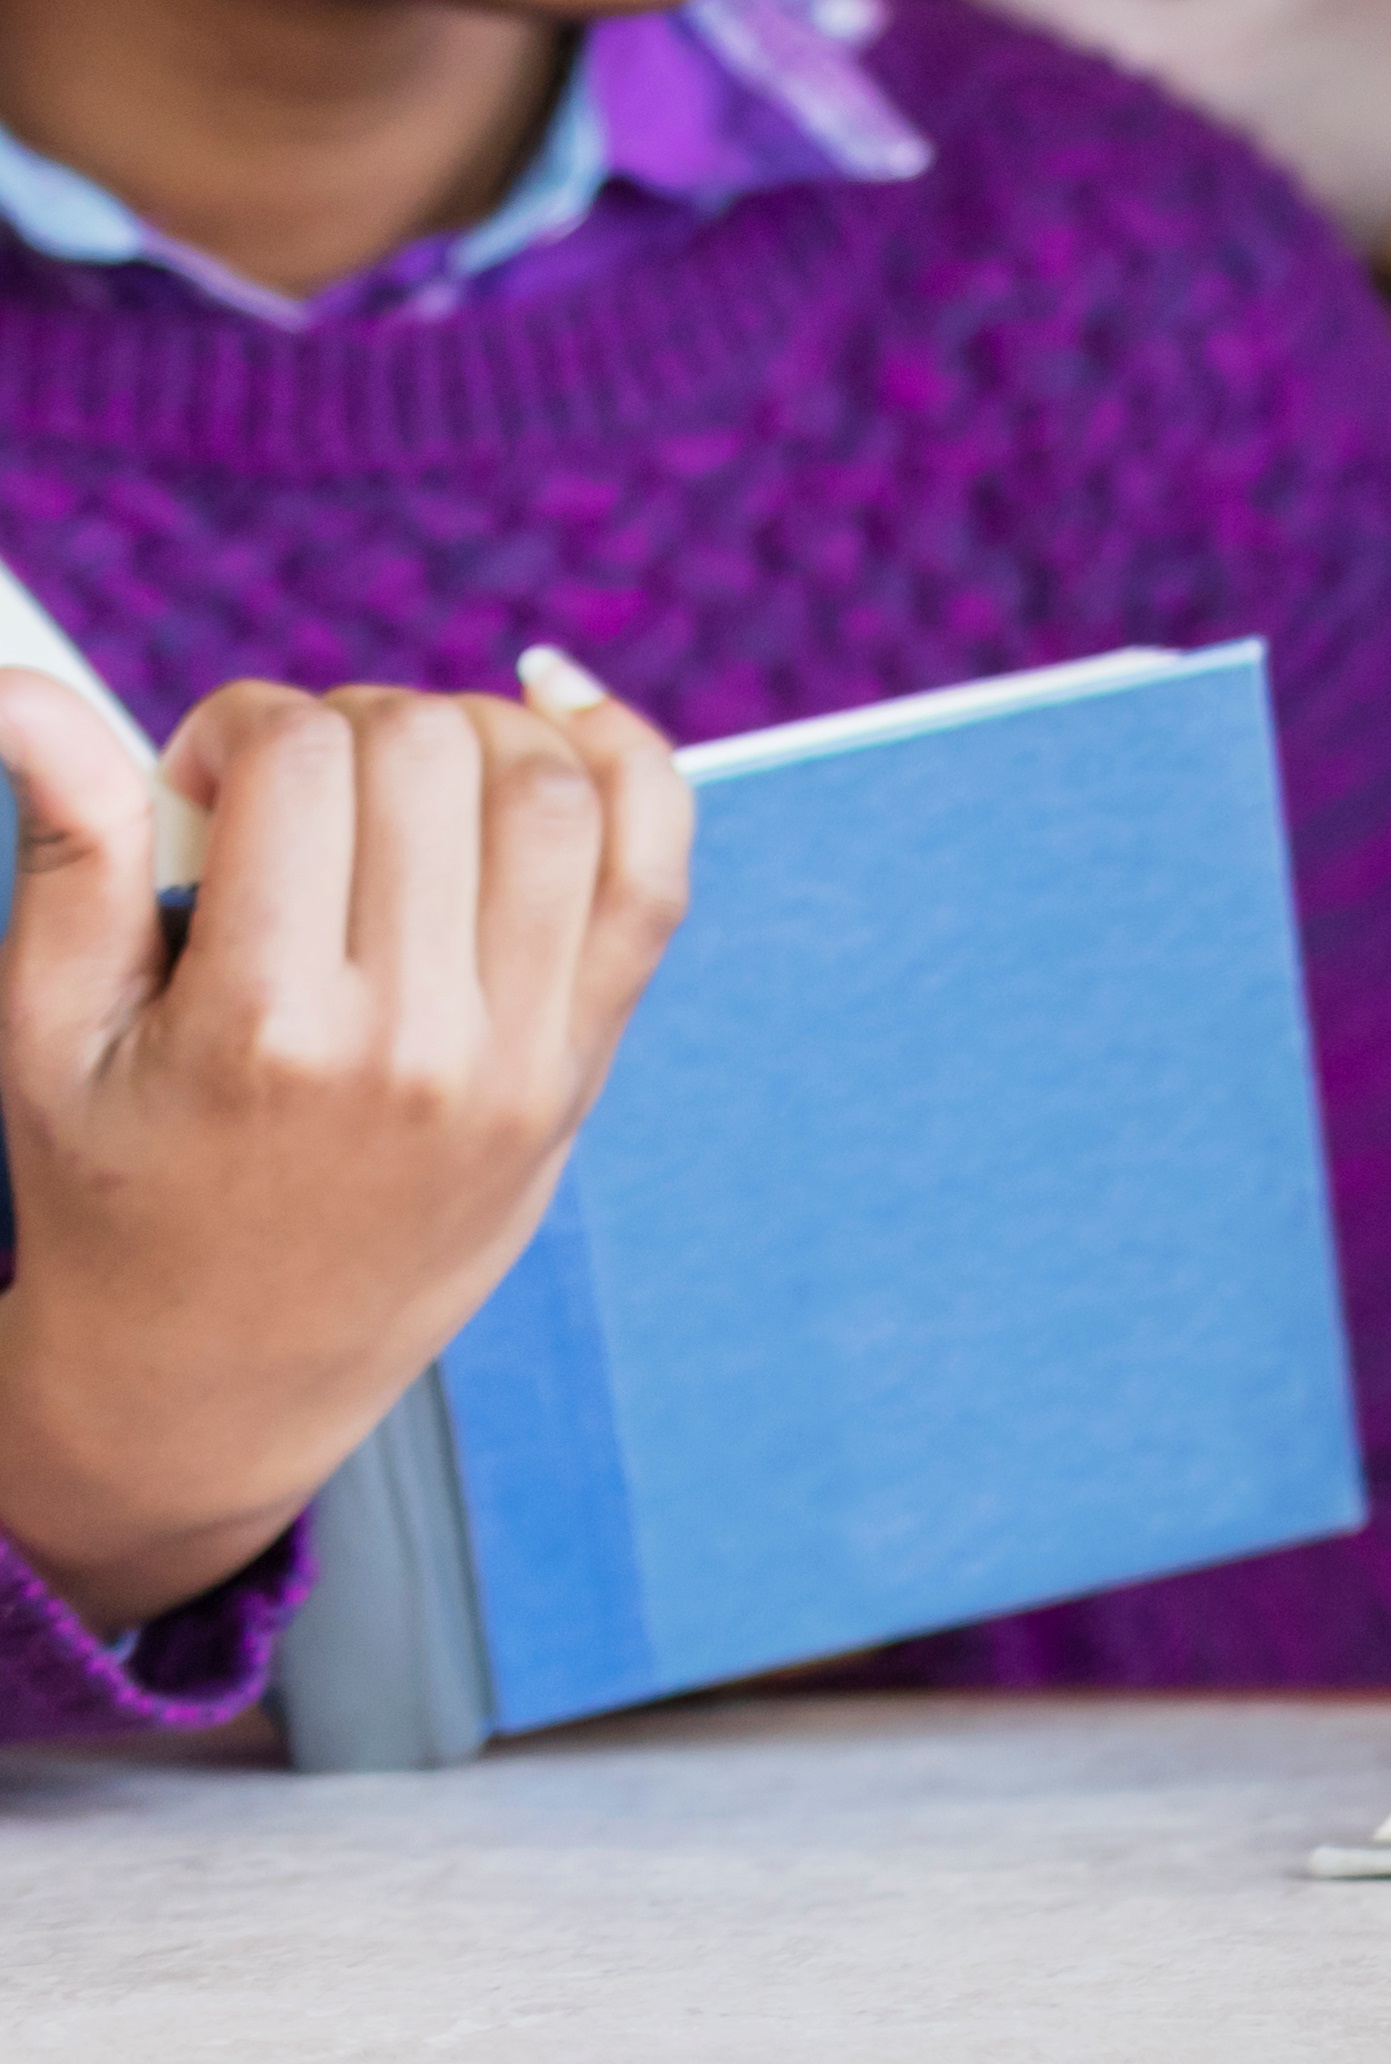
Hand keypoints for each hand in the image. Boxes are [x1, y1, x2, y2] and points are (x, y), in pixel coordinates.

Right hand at [0, 666, 693, 1636]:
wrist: (222, 1373)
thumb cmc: (114, 1189)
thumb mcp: (47, 1034)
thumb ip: (65, 848)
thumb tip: (27, 691)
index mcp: (262, 1026)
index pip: (299, 760)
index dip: (237, 725)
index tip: (199, 779)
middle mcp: (412, 1038)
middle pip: (428, 753)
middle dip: (345, 723)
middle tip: (287, 793)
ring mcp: (520, 1050)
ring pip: (552, 787)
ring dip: (470, 732)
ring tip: (390, 776)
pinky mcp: (583, 1059)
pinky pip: (655, 866)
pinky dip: (626, 759)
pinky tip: (551, 707)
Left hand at [776, 0, 1390, 245]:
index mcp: (1155, 50)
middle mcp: (1112, 131)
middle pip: (935, 59)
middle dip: (834, 3)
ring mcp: (1117, 191)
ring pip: (961, 123)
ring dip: (877, 69)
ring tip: (775, 14)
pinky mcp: (1131, 224)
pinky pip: (1015, 166)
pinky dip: (953, 122)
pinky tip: (891, 100)